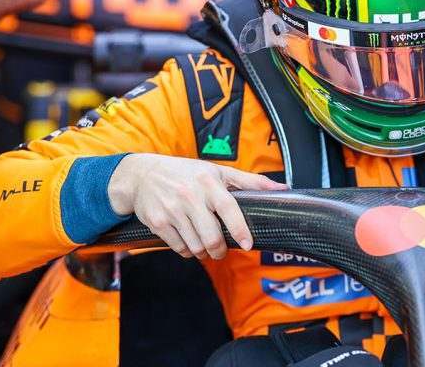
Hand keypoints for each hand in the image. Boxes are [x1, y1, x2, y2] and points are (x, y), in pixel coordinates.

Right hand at [107, 154, 287, 259]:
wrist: (142, 175)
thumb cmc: (186, 173)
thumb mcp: (217, 171)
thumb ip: (250, 182)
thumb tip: (282, 188)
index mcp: (208, 181)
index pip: (228, 209)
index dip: (240, 230)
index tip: (248, 244)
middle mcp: (190, 196)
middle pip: (211, 237)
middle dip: (220, 250)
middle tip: (223, 250)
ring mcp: (172, 210)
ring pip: (196, 246)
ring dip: (204, 252)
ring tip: (206, 245)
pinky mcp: (157, 222)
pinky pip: (179, 248)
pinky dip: (188, 251)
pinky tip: (190, 242)